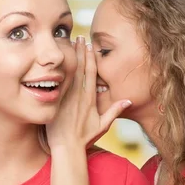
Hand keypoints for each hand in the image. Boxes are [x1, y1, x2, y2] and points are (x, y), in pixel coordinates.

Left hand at [46, 36, 131, 150]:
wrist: (67, 148)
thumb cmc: (84, 138)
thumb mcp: (102, 125)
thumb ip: (114, 111)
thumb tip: (128, 100)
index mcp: (90, 100)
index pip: (91, 73)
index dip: (90, 58)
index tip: (89, 45)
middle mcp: (79, 97)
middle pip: (80, 69)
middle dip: (80, 52)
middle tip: (78, 37)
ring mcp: (67, 99)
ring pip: (69, 73)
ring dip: (70, 57)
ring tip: (68, 42)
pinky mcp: (57, 102)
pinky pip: (58, 83)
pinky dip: (58, 70)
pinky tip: (56, 59)